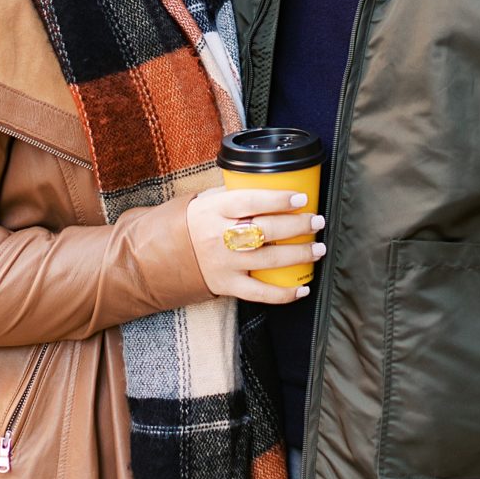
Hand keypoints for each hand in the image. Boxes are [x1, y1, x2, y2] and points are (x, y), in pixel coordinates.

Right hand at [186, 184, 324, 302]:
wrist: (161, 256)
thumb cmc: (193, 222)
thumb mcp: (206, 200)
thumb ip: (233, 194)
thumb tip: (272, 184)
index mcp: (214, 210)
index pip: (249, 201)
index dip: (277, 199)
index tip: (300, 198)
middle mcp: (219, 236)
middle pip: (265, 230)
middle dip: (297, 226)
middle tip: (316, 221)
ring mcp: (224, 263)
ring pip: (268, 260)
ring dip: (298, 254)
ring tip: (318, 248)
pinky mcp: (226, 286)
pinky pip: (259, 293)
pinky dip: (284, 294)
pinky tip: (302, 288)